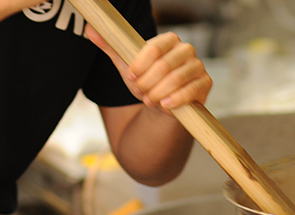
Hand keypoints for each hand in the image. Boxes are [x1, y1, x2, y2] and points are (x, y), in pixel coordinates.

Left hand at [86, 25, 211, 113]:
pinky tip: (165, 106)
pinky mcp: (205, 83)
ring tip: (150, 100)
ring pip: (176, 79)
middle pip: (164, 65)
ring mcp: (198, 66)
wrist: (162, 105)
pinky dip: (175, 100)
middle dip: (148, 83)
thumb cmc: (146, 82)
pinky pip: (190, 91)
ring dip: (158, 93)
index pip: (154, 48)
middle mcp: (186, 50)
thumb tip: (90, 28)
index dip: (139, 65)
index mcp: (168, 40)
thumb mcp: (127, 65)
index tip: (131, 76)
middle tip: (140, 92)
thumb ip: (110, 46)